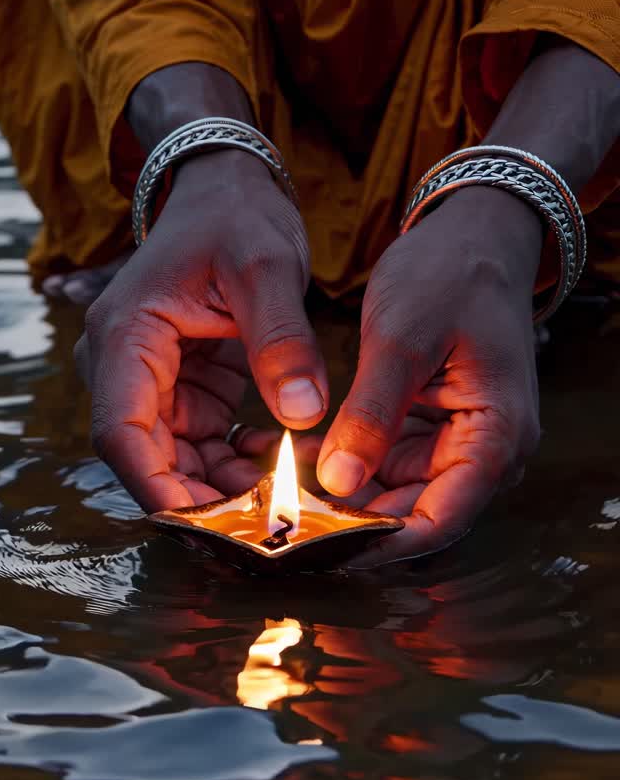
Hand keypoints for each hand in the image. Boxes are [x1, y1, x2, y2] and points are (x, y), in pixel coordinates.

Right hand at [75, 150, 326, 511]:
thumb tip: (303, 416)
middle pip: (147, 458)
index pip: (121, 433)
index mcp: (125, 337)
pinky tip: (283, 469)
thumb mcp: (268, 268)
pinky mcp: (181, 390)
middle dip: (199, 501)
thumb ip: (283, 341)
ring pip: (175, 461)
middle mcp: (124, 366)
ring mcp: (150, 382)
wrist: (229, 189)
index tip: (206, 529)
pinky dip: (236, 466)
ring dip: (224, 489)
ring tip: (287, 503)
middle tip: (264, 530)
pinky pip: (200, 447)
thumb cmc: (237, 217)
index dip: (157, 488)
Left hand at [317, 187, 543, 563]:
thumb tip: (337, 486)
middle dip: (353, 526)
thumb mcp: (401, 338)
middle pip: (417, 518)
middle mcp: (486, 453)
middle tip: (286, 524)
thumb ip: (370, 415)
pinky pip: (390, 468)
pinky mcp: (434, 431)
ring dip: (346, 501)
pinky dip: (350, 468)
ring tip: (285, 494)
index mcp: (494, 436)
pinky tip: (303, 461)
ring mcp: (460, 444)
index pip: (439, 523)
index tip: (318, 546)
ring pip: (398, 498)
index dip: (379, 545)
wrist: (474, 233)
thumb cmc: (450, 273)